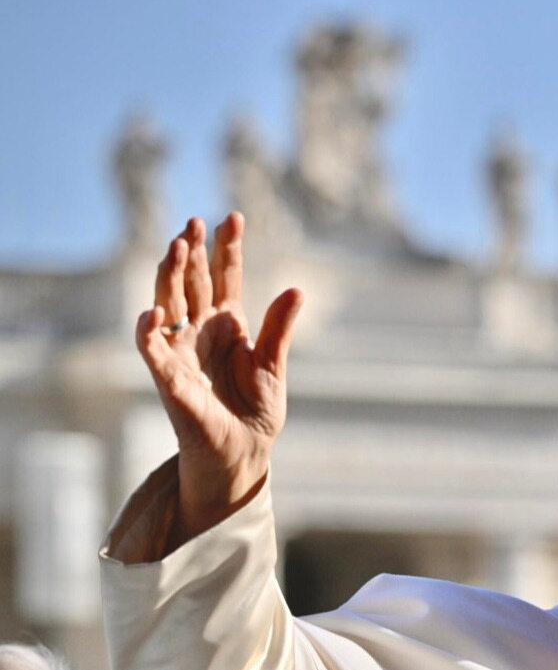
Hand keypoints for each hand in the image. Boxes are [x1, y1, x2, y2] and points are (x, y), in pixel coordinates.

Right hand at [135, 213, 302, 549]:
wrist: (245, 452)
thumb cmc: (255, 411)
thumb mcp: (273, 365)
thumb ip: (279, 328)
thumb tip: (296, 289)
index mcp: (227, 325)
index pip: (224, 277)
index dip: (227, 248)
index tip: (234, 217)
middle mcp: (200, 331)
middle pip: (192, 283)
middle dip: (192, 253)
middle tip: (194, 223)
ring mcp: (182, 352)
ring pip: (168, 305)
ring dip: (169, 277)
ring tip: (177, 246)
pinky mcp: (170, 380)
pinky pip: (153, 352)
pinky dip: (149, 333)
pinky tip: (151, 312)